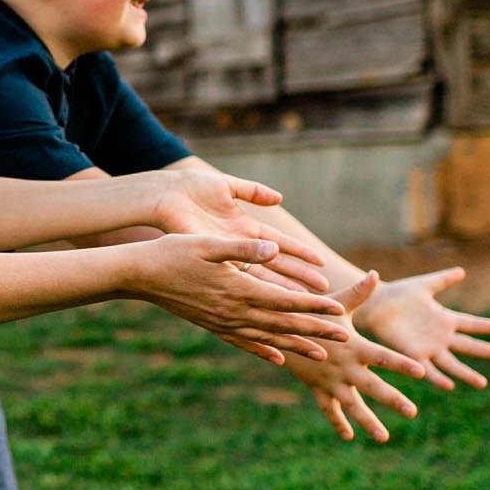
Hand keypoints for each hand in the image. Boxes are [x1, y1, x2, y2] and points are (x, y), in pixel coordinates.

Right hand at [126, 234, 352, 364]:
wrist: (140, 275)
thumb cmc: (172, 251)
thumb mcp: (208, 243)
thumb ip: (243, 247)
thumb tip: (274, 248)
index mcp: (238, 289)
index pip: (285, 300)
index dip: (313, 305)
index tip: (339, 310)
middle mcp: (233, 311)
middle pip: (282, 323)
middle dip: (315, 330)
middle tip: (344, 337)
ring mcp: (222, 322)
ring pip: (266, 337)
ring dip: (295, 345)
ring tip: (321, 353)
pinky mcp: (211, 325)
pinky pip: (242, 342)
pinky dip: (262, 350)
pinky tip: (276, 358)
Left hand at [144, 169, 329, 292]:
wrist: (164, 193)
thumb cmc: (193, 188)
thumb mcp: (227, 187)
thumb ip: (253, 191)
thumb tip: (279, 198)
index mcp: (244, 228)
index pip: (280, 244)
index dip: (300, 254)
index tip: (321, 265)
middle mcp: (238, 245)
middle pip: (275, 264)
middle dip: (299, 277)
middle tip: (324, 293)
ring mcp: (225, 253)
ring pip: (259, 273)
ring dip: (281, 287)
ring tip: (302, 302)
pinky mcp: (210, 256)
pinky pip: (236, 273)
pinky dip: (252, 285)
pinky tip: (267, 301)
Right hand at [281, 273, 422, 441]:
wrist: (277, 331)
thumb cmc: (312, 314)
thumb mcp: (334, 304)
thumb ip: (358, 293)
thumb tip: (375, 274)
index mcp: (354, 347)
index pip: (383, 357)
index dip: (402, 363)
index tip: (422, 372)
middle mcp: (345, 367)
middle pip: (373, 386)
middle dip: (392, 400)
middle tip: (412, 412)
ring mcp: (331, 381)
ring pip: (353, 405)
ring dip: (368, 421)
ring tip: (384, 437)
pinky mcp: (318, 389)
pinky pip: (329, 409)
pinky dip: (338, 422)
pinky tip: (349, 436)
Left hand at [354, 267, 489, 389]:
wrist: (374, 304)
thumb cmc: (397, 295)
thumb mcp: (426, 285)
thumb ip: (444, 280)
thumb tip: (462, 271)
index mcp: (444, 319)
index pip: (472, 324)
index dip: (488, 326)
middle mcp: (440, 336)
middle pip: (469, 346)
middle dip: (487, 352)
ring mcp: (428, 347)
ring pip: (452, 364)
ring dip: (466, 374)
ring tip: (482, 383)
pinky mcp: (413, 355)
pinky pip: (429, 369)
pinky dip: (438, 378)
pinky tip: (450, 386)